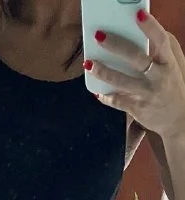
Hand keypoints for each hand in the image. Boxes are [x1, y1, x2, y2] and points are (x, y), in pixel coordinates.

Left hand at [89, 11, 184, 138]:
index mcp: (168, 63)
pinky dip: (105, 96)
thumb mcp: (174, 65)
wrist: (178, 119)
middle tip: (99, 36)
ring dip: (103, 72)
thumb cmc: (171, 86)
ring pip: (122, 82)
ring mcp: (147, 94)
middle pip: (137, 59)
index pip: (161, 41)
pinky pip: (117, 101)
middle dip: (116, 46)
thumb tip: (145, 31)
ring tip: (89, 64)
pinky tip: (97, 91)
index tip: (138, 14)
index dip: (150, 27)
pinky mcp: (138, 109)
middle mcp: (159, 77)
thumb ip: (162, 49)